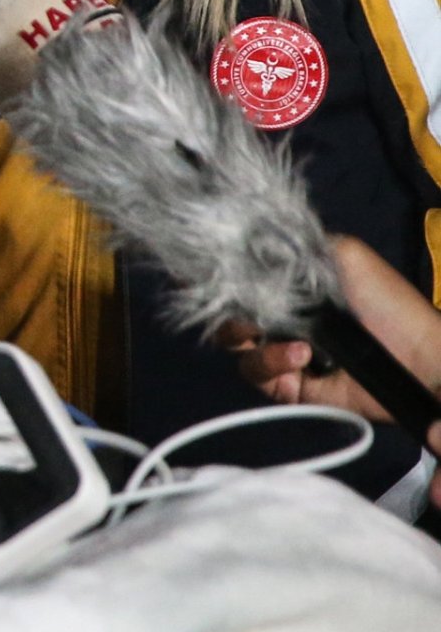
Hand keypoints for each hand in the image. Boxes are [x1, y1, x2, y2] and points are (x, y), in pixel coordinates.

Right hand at [222, 235, 440, 506]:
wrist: (420, 358)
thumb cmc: (388, 303)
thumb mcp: (346, 255)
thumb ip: (298, 246)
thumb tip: (248, 243)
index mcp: (290, 291)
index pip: (241, 285)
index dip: (222, 282)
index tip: (211, 277)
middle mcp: (282, 322)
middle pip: (229, 319)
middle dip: (231, 316)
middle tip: (248, 318)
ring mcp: (285, 356)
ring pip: (238, 351)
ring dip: (257, 345)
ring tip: (294, 346)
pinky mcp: (292, 388)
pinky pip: (261, 377)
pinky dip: (274, 364)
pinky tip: (302, 357)